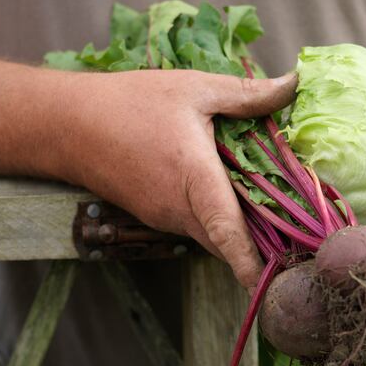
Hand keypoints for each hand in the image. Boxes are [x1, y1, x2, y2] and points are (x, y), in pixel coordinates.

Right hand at [58, 69, 296, 288]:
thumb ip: (246, 94)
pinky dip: (216, 219)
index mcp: (194, 179)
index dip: (251, 262)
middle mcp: (179, 210)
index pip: (228, 232)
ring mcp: (164, 218)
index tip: (274, 281)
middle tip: (298, 236)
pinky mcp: (155, 217)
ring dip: (238, 228)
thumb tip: (294, 84)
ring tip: (271, 206)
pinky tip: (230, 192)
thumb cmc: (131, 103)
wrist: (67, 125)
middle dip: (262, 243)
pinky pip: (195, 226)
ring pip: (212, 235)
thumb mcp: (193, 89)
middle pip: (229, 241)